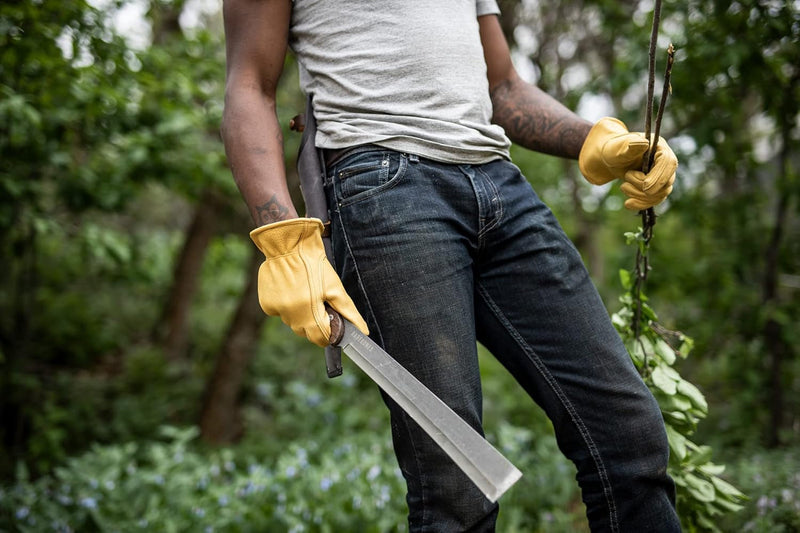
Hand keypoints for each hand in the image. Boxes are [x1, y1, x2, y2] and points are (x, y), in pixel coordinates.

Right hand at [250, 218, 368, 346]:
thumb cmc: (315, 265)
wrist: (289, 245)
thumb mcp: (335, 288)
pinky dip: (286, 307)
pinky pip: (279, 313)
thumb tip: (363, 332)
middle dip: (314, 324)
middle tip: (318, 303)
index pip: (320, 338)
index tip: (331, 324)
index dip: (329, 334)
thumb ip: (348, 312)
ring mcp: (276, 310)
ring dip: (300, 315)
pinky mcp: (266, 304)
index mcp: (309, 312)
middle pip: (305, 333)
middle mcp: (291, 315)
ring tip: (304, 293)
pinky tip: (290, 291)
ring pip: (292, 323)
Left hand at [578, 117, 676, 210]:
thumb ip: (631, 146)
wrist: (611, 160)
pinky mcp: (657, 187)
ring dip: (640, 196)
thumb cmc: (614, 150)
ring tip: (623, 187)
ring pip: (662, 193)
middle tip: (624, 185)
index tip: (645, 186)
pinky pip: (655, 200)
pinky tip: (628, 204)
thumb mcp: (619, 148)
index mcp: (660, 148)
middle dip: (644, 188)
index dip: (658, 176)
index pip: (669, 163)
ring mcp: (663, 175)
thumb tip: (644, 144)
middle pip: (667, 181)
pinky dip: (642, 204)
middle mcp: (666, 162)